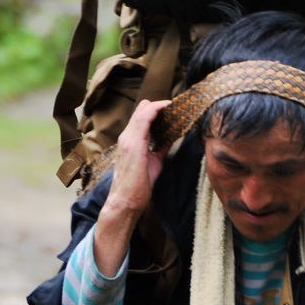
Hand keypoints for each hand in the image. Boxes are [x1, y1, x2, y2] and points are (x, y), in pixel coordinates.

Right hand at [93, 99, 169, 273]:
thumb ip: (160, 148)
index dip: (157, 109)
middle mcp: (127, 137)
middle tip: (178, 105)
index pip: (142, 117)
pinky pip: (144, 118)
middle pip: (142, 110)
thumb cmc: (138, 185)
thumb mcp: (154, 161)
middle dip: (160, 105)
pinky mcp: (134, 143)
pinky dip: (156, 110)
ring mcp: (129, 139)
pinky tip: (168, 108)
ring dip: (160, 105)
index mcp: (131, 141)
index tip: (174, 108)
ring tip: (175, 104)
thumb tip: (171, 139)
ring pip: (143, 111)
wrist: (126, 201)